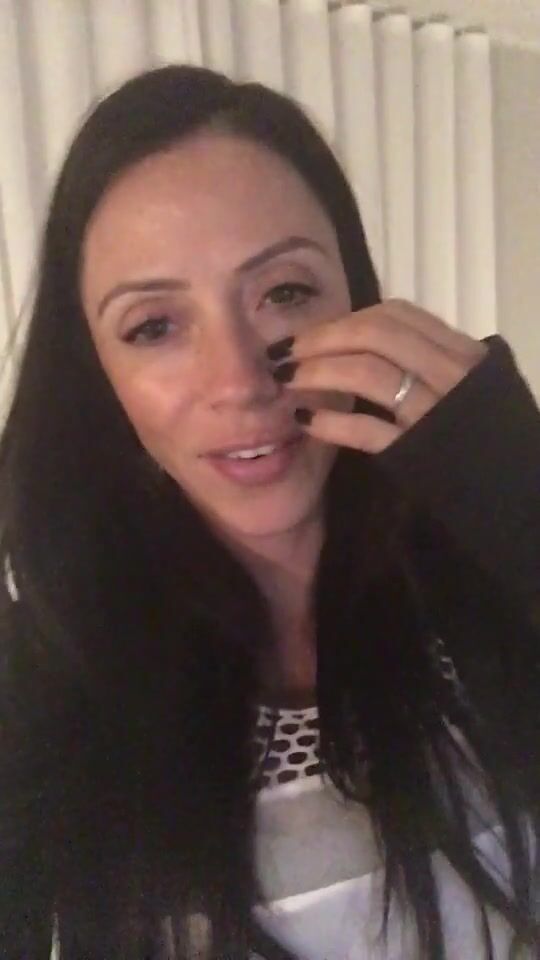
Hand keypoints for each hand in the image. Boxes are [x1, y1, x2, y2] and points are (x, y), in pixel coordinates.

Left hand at [269, 298, 487, 453]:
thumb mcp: (474, 387)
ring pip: (368, 373)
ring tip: (287, 381)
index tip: (315, 331)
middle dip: (321, 338)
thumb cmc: (491, 439)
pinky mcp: (419, 454)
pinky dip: (332, 422)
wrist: (520, 496)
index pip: (396, 316)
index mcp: (463, 352)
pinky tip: (307, 421)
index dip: (346, 319)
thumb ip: (435, 363)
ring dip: (318, 372)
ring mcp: (436, 413)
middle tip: (283, 352)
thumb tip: (375, 346)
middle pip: (375, 335)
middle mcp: (452, 374)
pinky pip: (368, 430)